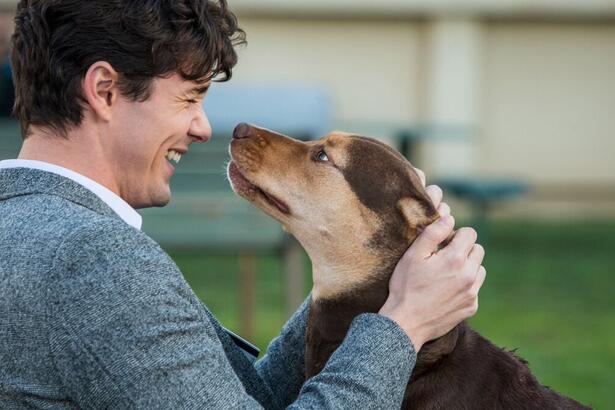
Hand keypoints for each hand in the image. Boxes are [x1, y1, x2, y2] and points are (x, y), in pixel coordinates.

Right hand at [379, 173, 485, 351]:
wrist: (406, 324)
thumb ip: (432, 233)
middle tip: (444, 257)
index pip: (470, 233)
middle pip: (478, 250)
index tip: (443, 243)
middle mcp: (469, 275)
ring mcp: (472, 293)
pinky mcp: (471, 307)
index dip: (455, 234)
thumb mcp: (412, 256)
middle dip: (464, 249)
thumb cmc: (405, 287)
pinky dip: (465, 286)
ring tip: (446, 273)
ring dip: (467, 267)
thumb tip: (449, 218)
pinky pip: (475, 289)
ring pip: (479, 269)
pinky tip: (446, 290)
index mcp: (455, 259)